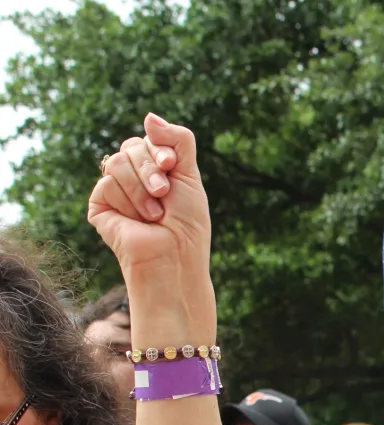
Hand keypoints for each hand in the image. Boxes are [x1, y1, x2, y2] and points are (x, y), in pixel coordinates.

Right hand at [88, 113, 210, 275]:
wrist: (174, 255)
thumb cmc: (187, 222)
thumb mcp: (190, 174)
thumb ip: (178, 140)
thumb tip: (148, 116)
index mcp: (156, 167)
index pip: (150, 137)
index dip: (161, 149)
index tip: (171, 167)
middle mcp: (134, 175)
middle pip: (132, 146)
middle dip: (152, 169)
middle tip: (164, 193)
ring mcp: (115, 188)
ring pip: (117, 161)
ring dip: (141, 188)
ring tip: (154, 213)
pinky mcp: (99, 203)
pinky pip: (106, 183)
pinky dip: (128, 201)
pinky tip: (138, 221)